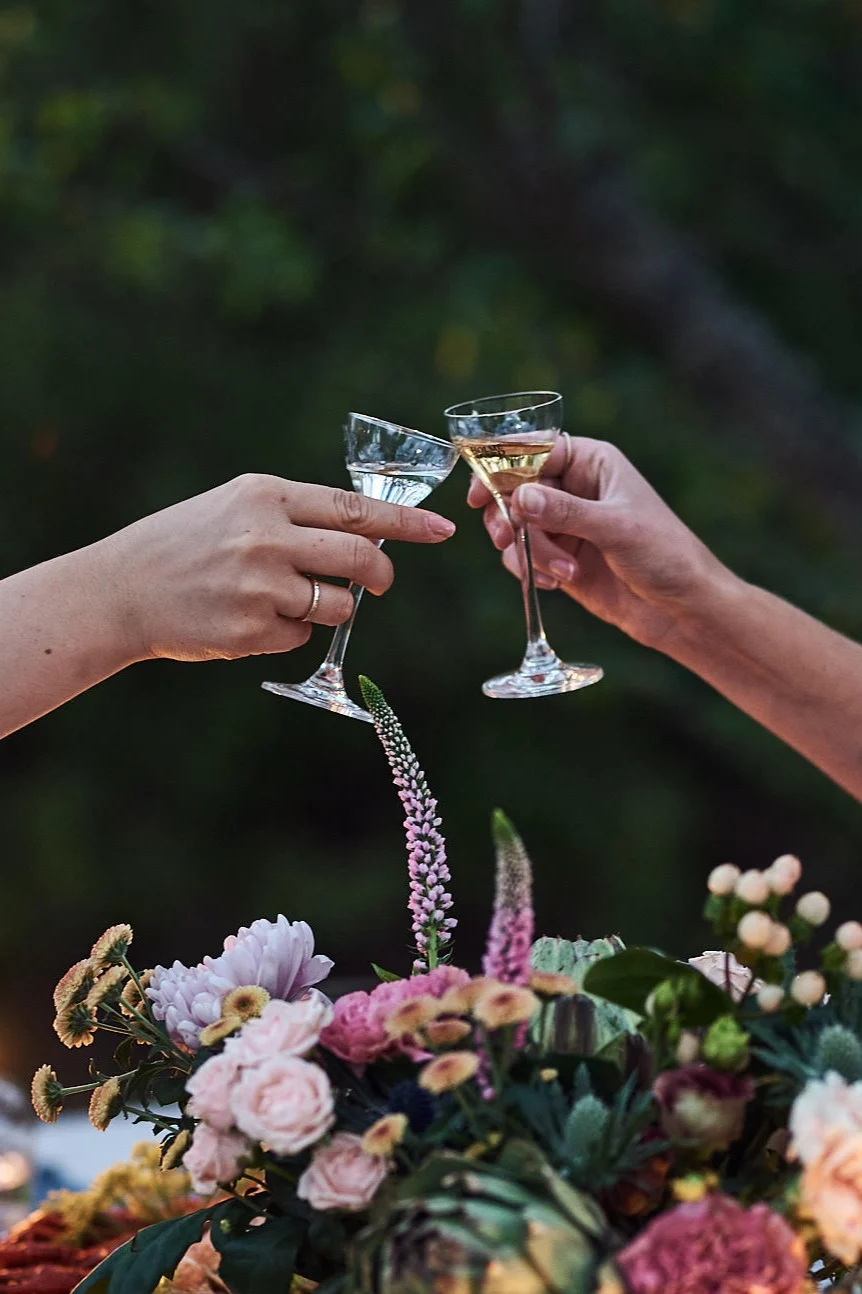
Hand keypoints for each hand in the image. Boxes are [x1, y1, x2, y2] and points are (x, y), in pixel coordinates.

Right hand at [98, 474, 455, 662]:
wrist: (119, 590)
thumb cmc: (184, 543)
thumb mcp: (236, 506)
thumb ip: (296, 513)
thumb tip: (367, 531)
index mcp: (265, 495)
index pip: (355, 508)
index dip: (406, 523)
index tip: (442, 531)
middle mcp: (266, 537)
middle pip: (362, 559)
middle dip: (381, 576)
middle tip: (380, 583)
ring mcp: (258, 587)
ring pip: (339, 605)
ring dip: (332, 607)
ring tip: (288, 599)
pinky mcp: (250, 631)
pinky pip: (302, 637)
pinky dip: (291, 632)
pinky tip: (251, 619)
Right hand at [467, 436, 725, 648]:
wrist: (682, 608)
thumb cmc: (665, 554)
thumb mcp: (616, 528)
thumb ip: (565, 512)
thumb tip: (519, 496)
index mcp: (591, 463)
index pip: (533, 450)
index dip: (501, 466)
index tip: (481, 491)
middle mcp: (572, 488)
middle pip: (513, 488)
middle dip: (509, 515)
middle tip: (507, 536)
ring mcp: (563, 524)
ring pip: (515, 526)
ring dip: (528, 551)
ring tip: (562, 573)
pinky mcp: (558, 557)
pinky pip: (522, 556)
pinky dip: (530, 570)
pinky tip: (559, 584)